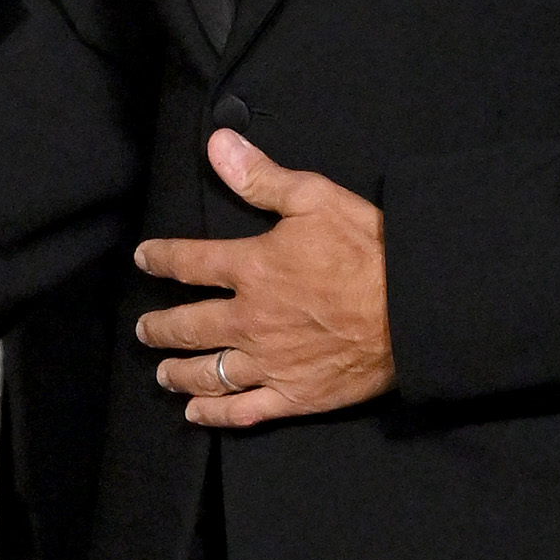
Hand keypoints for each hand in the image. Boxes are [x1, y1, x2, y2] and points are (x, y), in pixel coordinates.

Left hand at [135, 132, 393, 426]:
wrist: (416, 309)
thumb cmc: (370, 250)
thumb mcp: (316, 199)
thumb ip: (261, 178)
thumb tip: (218, 144)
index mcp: (252, 270)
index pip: (189, 263)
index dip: (161, 259)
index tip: (145, 259)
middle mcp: (250, 321)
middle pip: (188, 326)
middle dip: (159, 327)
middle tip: (143, 329)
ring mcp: (270, 363)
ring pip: (208, 373)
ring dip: (178, 372)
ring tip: (162, 373)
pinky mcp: (295, 395)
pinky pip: (243, 411)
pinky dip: (215, 415)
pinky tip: (196, 414)